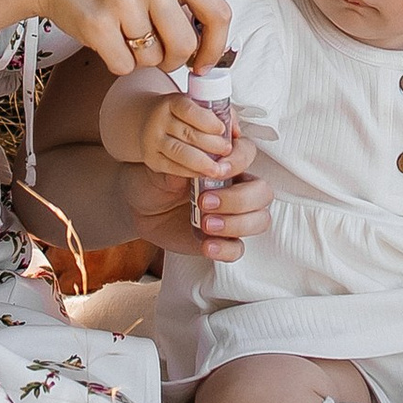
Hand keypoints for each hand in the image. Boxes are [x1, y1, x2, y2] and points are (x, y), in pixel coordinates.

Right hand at [11, 0, 228, 80]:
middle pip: (185, 45)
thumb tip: (208, 44)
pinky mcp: (98, 23)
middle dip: (173, 61)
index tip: (203, 63)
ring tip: (123, 36)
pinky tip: (106, 41)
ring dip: (140, 60)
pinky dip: (117, 63)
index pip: (217, 13)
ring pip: (152, 59)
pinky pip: (124, 66)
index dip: (215, 47)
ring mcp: (124, 1)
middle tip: (157, 56)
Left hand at [122, 134, 270, 256]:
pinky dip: (227, 249)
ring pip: (259, 219)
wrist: (140, 206)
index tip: (217, 169)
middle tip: (204, 202)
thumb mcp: (157, 167)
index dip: (239, 161)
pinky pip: (238, 248)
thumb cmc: (153, 178)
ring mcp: (232, 215)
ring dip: (237, 223)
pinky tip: (207, 246)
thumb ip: (175, 166)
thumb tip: (189, 170)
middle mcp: (235, 187)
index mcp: (224, 162)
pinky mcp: (223, 239)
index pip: (248, 153)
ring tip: (205, 224)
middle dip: (239, 199)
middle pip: (262, 191)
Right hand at [140, 91, 236, 184]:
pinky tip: (203, 173)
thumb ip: (220, 113)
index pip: (189, 110)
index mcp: (171, 102)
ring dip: (203, 163)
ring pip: (180, 153)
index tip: (223, 129)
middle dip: (212, 145)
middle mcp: (159, 120)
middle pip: (188, 134)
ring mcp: (153, 140)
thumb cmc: (179, 114)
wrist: (146, 120)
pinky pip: (173, 168)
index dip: (208, 121)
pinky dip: (191, 172)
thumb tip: (236, 132)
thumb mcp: (196, 105)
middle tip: (227, 150)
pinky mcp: (152, 158)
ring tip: (219, 169)